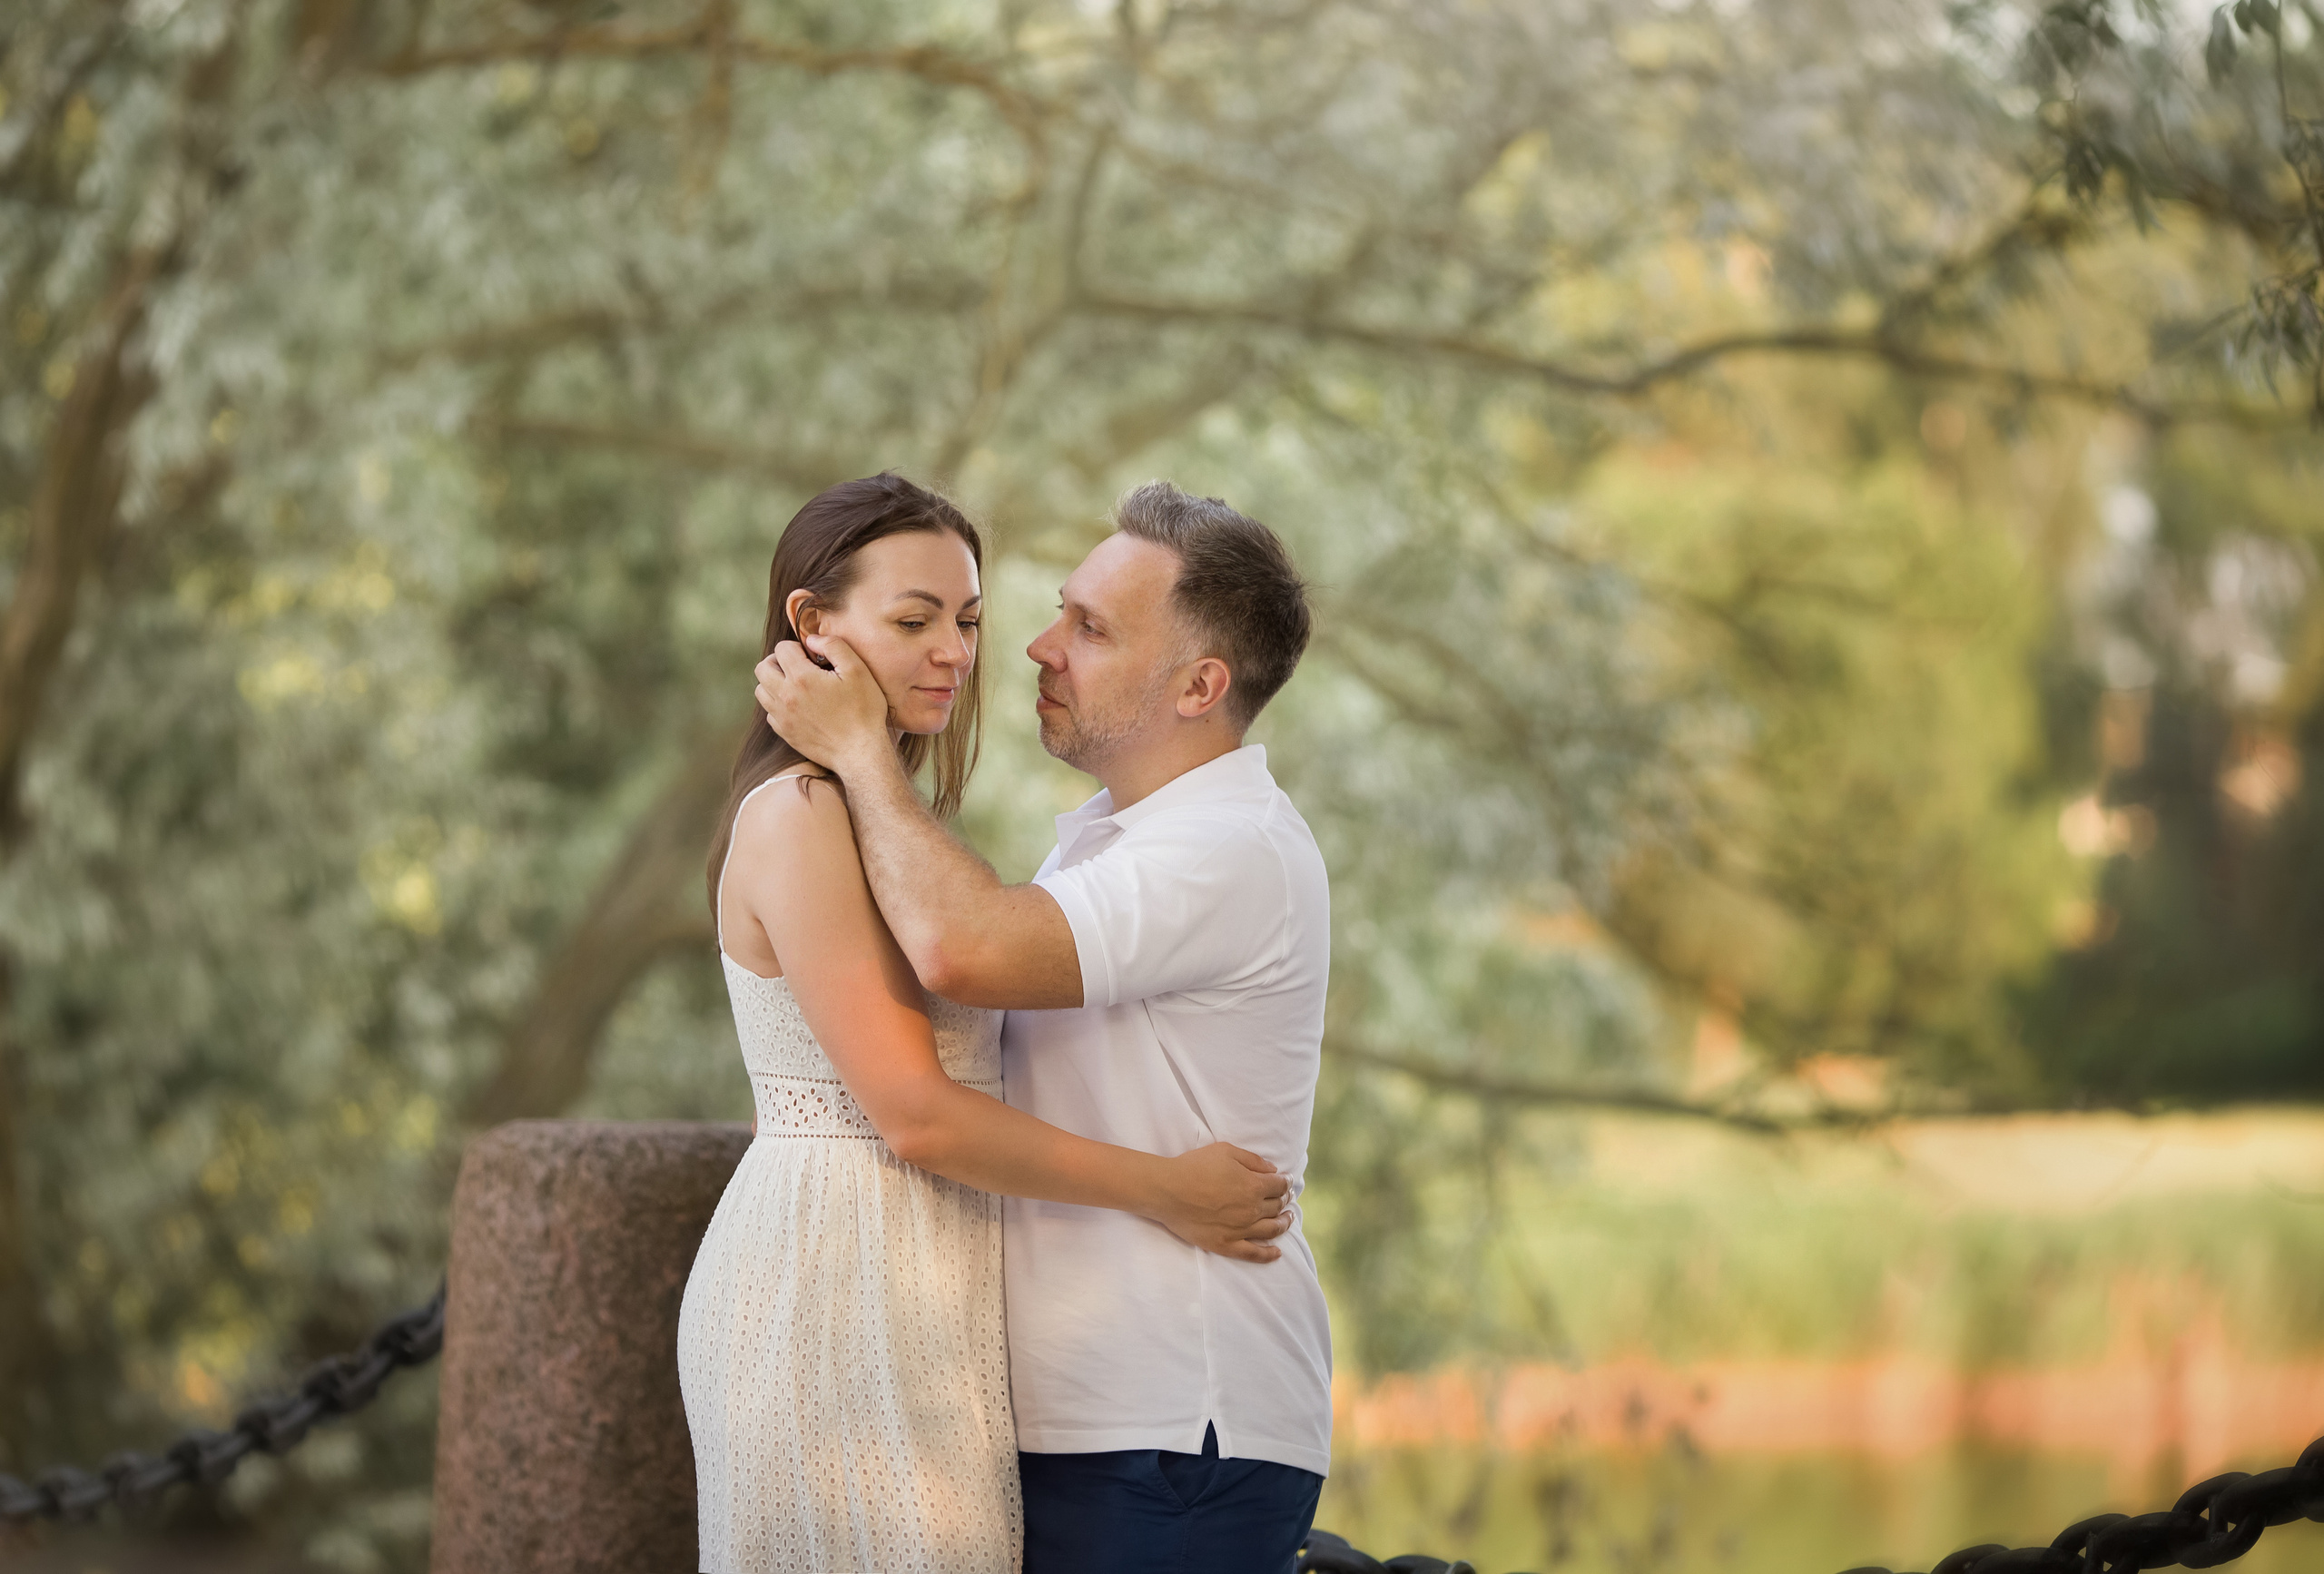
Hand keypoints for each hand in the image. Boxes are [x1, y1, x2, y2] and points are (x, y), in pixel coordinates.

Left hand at [754, 637, 889, 773]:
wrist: (860, 752)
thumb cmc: (863, 711)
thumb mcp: (858, 670)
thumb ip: (833, 646)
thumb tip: (812, 640)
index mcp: (801, 678)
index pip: (781, 649)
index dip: (797, 647)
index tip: (813, 657)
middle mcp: (785, 696)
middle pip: (762, 668)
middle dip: (778, 662)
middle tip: (798, 667)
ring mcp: (782, 717)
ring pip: (761, 691)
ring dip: (774, 683)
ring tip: (796, 686)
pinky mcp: (785, 733)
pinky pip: (770, 713)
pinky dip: (778, 705)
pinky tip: (799, 706)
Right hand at [1152, 1143, 1292, 1263]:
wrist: (1167, 1190)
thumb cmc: (1194, 1167)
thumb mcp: (1226, 1151)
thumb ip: (1253, 1160)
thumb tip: (1273, 1170)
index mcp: (1254, 1186)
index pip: (1280, 1185)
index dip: (1285, 1182)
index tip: (1285, 1181)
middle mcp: (1252, 1210)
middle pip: (1277, 1206)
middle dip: (1284, 1200)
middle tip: (1286, 1197)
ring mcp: (1240, 1230)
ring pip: (1272, 1230)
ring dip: (1284, 1223)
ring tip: (1288, 1219)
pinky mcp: (1226, 1245)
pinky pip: (1254, 1253)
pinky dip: (1268, 1254)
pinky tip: (1277, 1252)